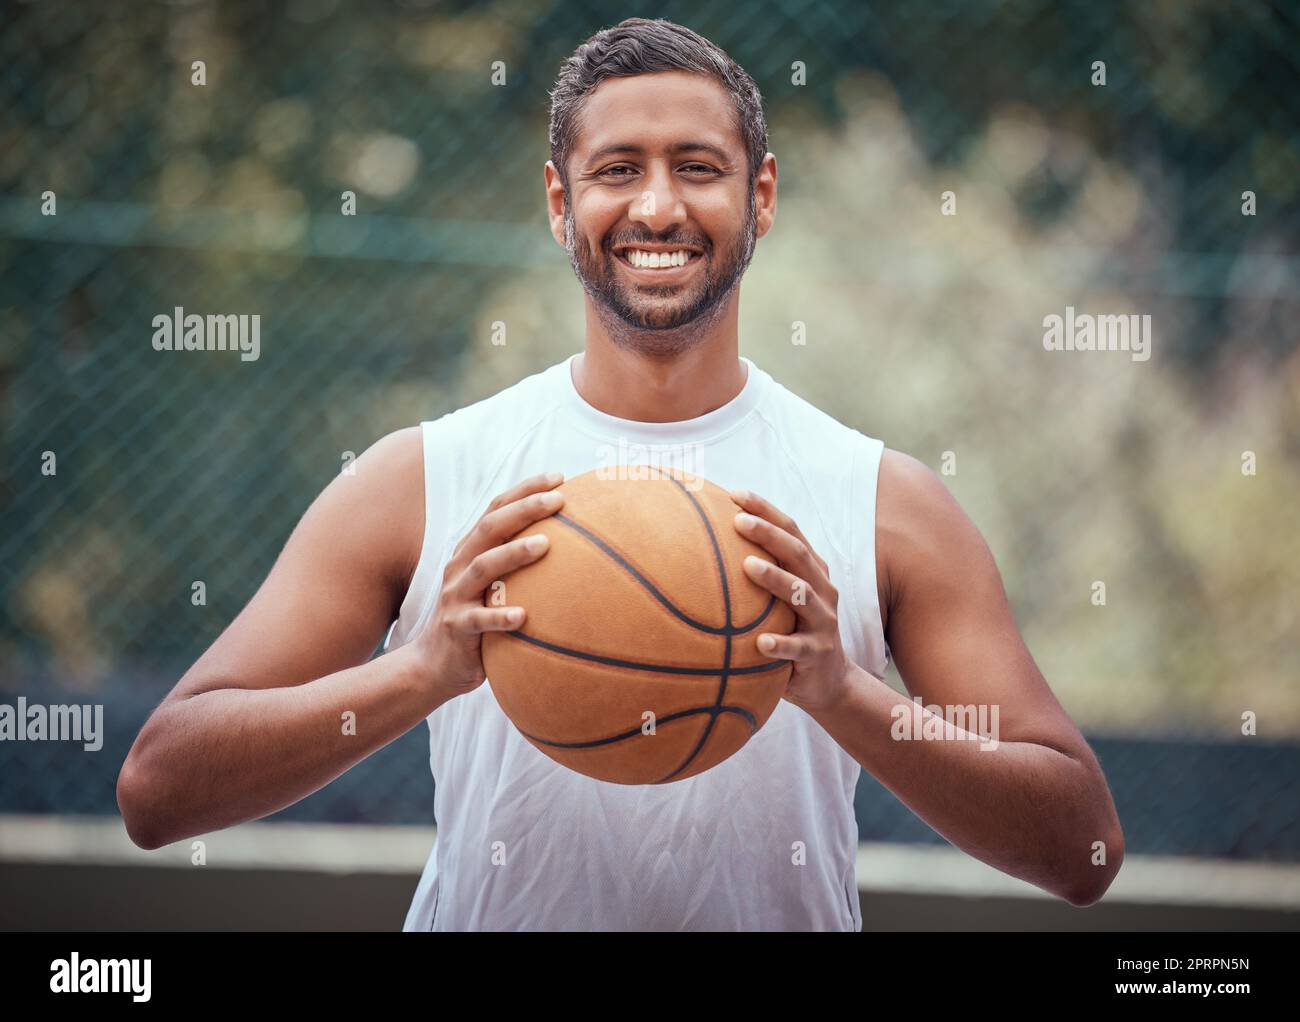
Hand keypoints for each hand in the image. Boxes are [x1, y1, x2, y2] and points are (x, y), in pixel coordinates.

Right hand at [413, 471, 564, 700]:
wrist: (433, 665)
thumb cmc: (477, 622)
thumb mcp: (494, 587)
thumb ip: (518, 566)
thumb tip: (576, 548)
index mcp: (471, 551)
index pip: (497, 509)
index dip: (525, 490)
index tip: (559, 477)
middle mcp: (460, 566)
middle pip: (490, 528)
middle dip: (524, 509)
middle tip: (559, 500)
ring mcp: (456, 596)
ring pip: (483, 567)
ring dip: (514, 553)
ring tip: (546, 544)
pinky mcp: (457, 628)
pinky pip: (479, 621)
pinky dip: (500, 616)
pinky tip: (525, 615)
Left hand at [730, 489, 851, 713]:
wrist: (829, 681)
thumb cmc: (792, 631)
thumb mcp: (779, 601)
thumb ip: (756, 575)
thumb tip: (702, 546)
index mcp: (811, 572)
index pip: (792, 532)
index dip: (767, 511)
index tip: (736, 494)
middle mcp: (822, 590)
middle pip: (798, 554)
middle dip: (769, 534)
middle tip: (738, 520)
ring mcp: (824, 622)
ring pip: (802, 595)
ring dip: (776, 578)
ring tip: (748, 565)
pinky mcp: (818, 654)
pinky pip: (798, 649)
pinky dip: (780, 644)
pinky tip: (759, 643)